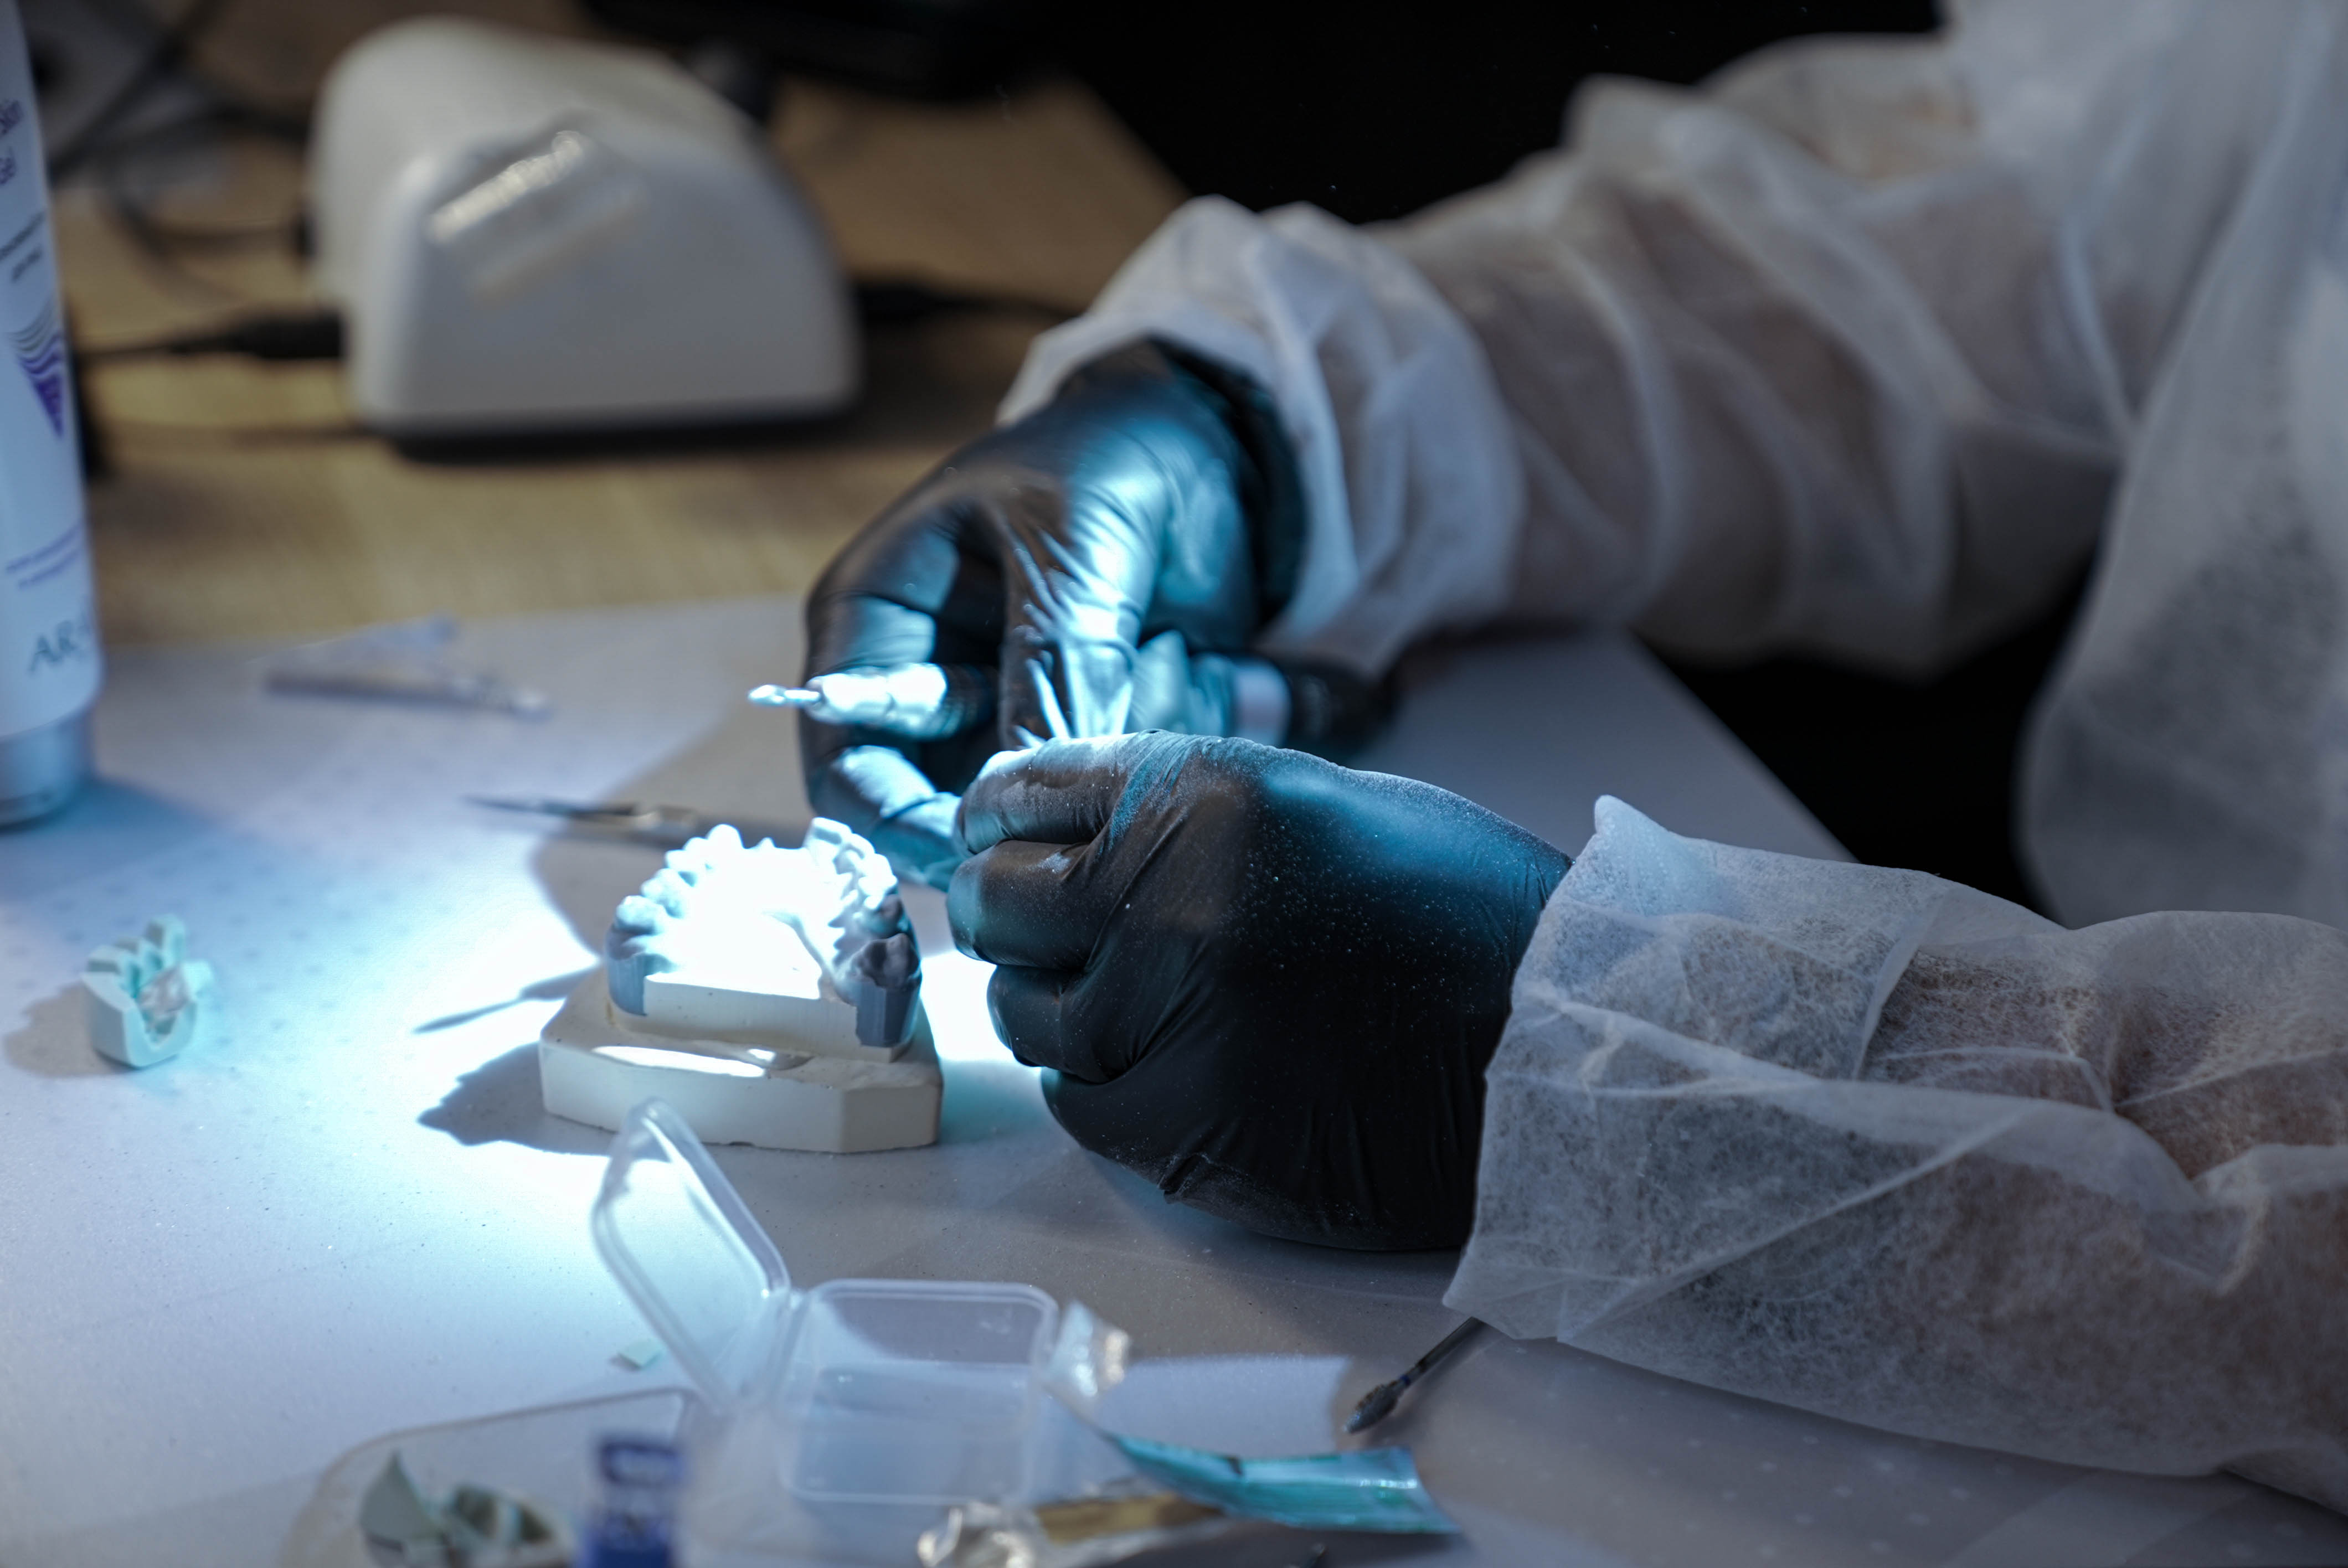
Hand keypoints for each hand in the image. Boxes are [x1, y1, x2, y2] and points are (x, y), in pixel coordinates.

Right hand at [799, 340, 1298, 886]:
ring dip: (1107, 749)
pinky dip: (1158, 732)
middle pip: (933, 804)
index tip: (972, 840)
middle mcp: (933, 684)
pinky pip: (1106, 783)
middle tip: (1093, 769)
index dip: (893, 817)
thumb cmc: (1106, 460)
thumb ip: (1046, 662)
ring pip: (1032, 801)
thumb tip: (1020, 786)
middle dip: (1022, 790)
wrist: (1210, 448)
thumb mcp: (1069, 542)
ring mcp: (1010, 714)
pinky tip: (1196, 658)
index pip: (846, 758)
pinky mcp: (1083, 728)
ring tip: (1168, 650)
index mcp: (879, 621)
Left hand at [949, 733, 1569, 1249]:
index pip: (1018, 793)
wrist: (1561, 1050)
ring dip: (1057, 1007)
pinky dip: (1099, 1087)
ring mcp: (1170, 1020)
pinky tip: (1163, 1065)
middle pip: (996, 903)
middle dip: (1010, 914)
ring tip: (1133, 1003)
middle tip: (1047, 932)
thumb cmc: (1461, 918)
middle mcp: (1170, 899)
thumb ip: (1185, 814)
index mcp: (1205, 797)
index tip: (1001, 842)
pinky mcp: (1182, 1127)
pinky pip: (1077, 1103)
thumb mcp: (1321, 805)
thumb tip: (1068, 833)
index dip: (999, 822)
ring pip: (1024, 1013)